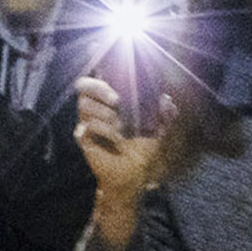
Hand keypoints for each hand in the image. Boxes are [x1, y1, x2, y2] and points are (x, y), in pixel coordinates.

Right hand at [73, 77, 172, 248]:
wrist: (133, 175)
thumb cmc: (143, 151)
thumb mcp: (159, 131)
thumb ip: (165, 115)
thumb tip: (168, 100)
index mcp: (110, 103)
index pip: (96, 80)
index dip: (99, 75)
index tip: (112, 78)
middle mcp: (96, 109)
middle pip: (83, 86)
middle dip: (99, 89)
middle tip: (117, 100)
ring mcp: (87, 123)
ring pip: (84, 106)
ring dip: (104, 113)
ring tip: (120, 127)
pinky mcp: (84, 139)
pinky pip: (86, 126)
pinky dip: (103, 130)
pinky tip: (116, 139)